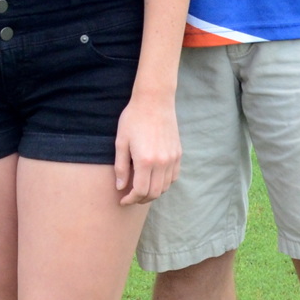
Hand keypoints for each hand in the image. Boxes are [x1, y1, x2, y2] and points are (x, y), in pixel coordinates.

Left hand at [114, 89, 180, 206]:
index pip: (140, 191)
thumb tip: (120, 187)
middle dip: (141, 199)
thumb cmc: (134, 118)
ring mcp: (172, 158)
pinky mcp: (178, 153)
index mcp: (145, 161)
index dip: (130, 199)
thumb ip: (121, 167)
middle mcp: (162, 162)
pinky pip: (173, 176)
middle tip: (130, 197)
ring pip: (165, 187)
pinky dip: (164, 183)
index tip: (122, 200)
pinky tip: (154, 179)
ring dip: (153, 192)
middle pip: (154, 193)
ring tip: (141, 189)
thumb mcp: (121, 142)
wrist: (154, 100)